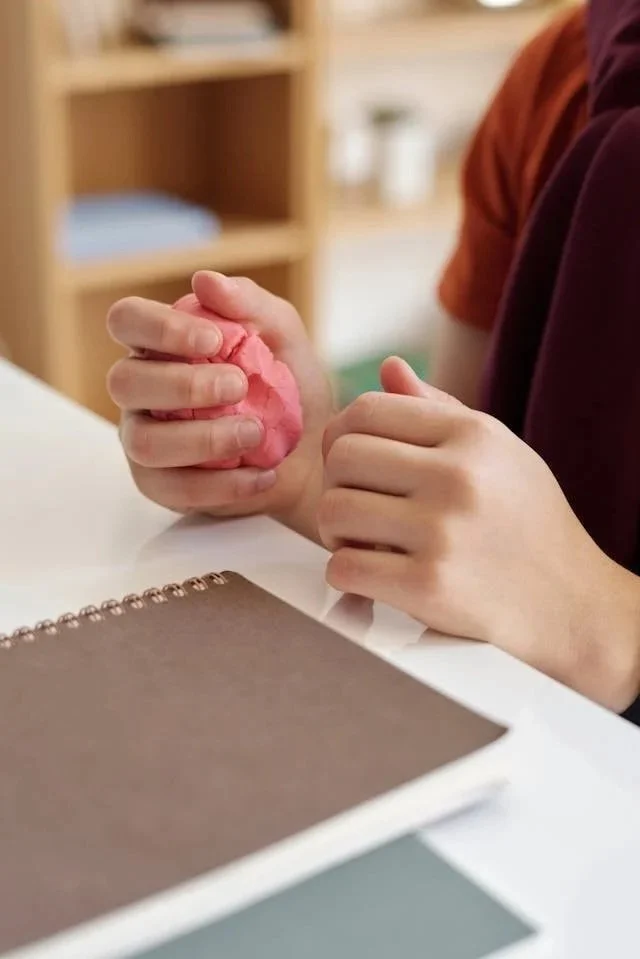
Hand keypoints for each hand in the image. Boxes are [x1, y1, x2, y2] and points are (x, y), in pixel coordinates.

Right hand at [107, 272, 330, 533]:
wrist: (313, 454)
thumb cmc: (289, 389)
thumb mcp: (284, 338)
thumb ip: (250, 304)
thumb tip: (205, 280)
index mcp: (160, 345)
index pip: (126, 320)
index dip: (159, 328)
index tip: (214, 340)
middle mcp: (141, 391)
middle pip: (124, 382)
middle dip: (183, 385)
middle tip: (240, 387)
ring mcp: (144, 439)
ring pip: (145, 442)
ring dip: (202, 438)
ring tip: (254, 434)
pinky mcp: (162, 486)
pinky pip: (173, 489)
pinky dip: (222, 485)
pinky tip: (262, 475)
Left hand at [320, 357, 639, 711]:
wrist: (570, 604)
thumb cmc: (526, 523)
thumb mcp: (498, 452)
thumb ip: (439, 409)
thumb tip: (388, 369)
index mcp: (472, 435)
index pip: (367, 410)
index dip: (343, 436)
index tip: (352, 465)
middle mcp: (457, 477)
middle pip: (342, 457)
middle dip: (336, 485)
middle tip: (355, 508)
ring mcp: (442, 532)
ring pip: (333, 511)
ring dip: (335, 533)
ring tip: (362, 542)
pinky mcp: (429, 587)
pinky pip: (343, 568)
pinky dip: (345, 576)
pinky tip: (371, 577)